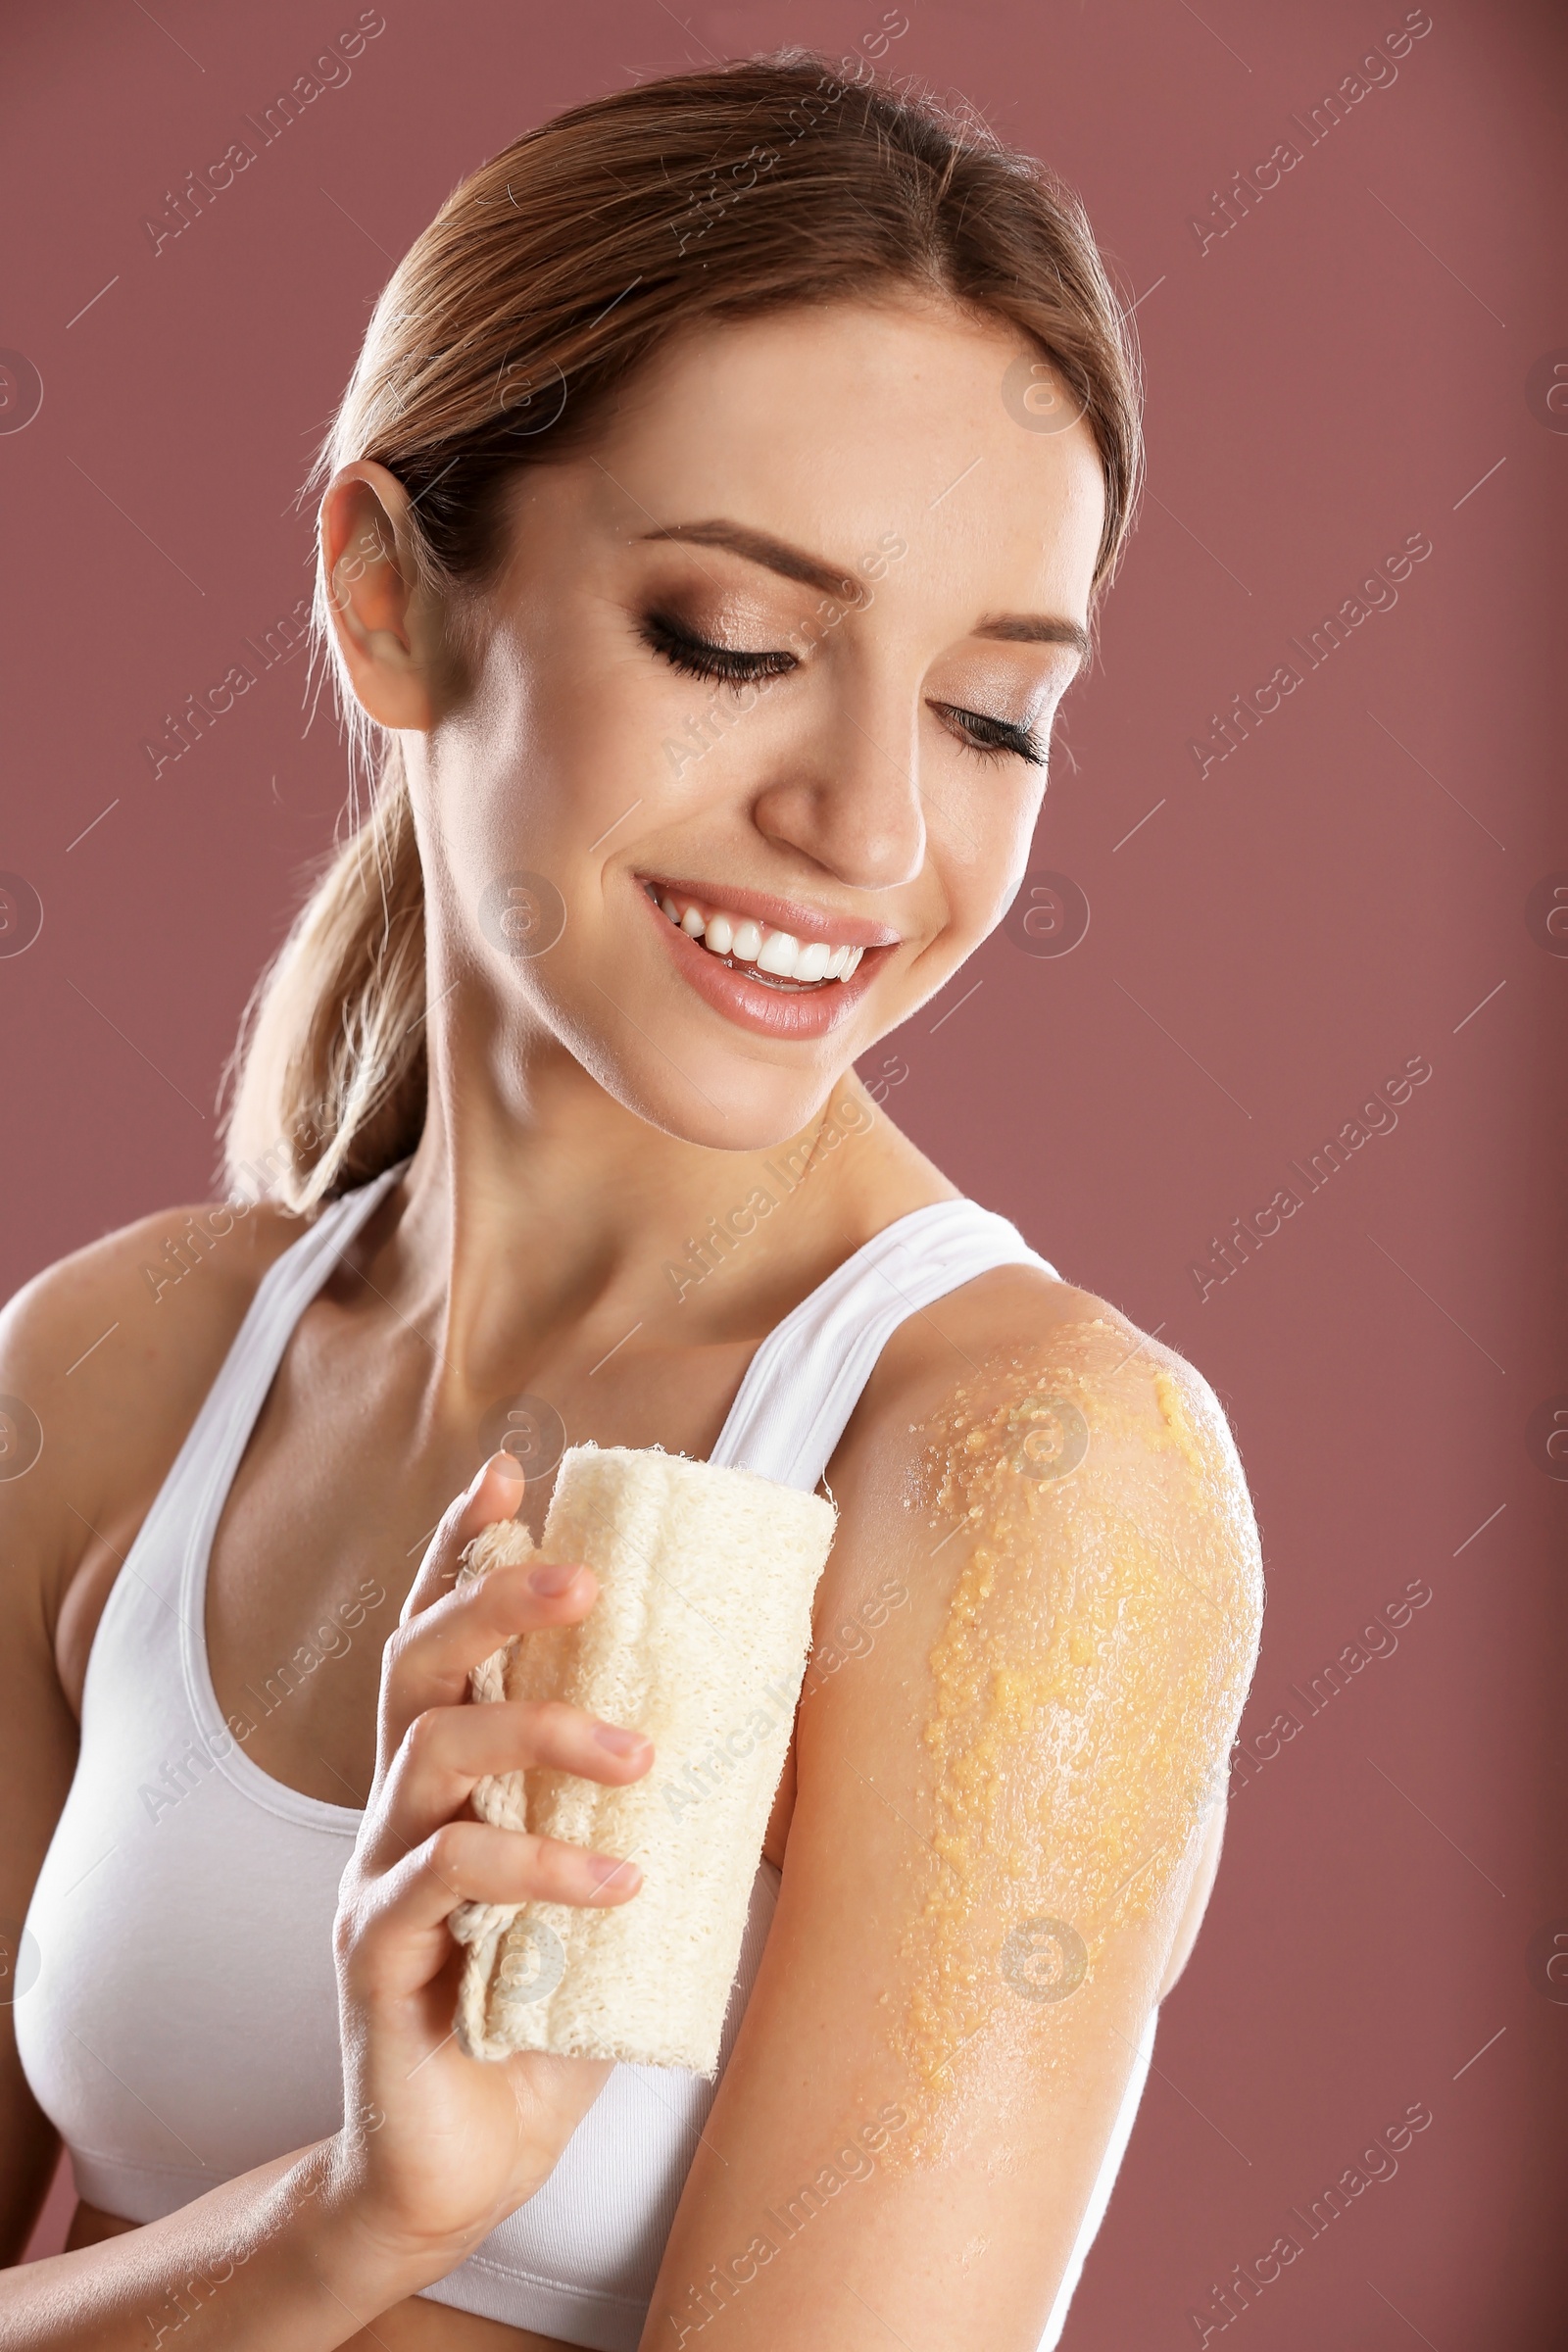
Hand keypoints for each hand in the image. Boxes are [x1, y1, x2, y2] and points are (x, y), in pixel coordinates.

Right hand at [327, 1452, 652, 2273]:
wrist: (463, 2166)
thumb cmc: (540, 2014)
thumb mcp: (609, 1890)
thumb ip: (649, 1812)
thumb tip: (768, 1724)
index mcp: (450, 1779)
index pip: (442, 1638)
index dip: (463, 1551)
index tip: (510, 1474)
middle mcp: (400, 1811)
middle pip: (416, 1668)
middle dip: (492, 1600)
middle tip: (583, 1574)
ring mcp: (377, 1879)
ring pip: (431, 1758)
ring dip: (541, 1734)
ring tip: (641, 1752)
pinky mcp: (374, 1957)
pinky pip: (447, 1883)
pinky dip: (538, 1869)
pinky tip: (617, 1879)